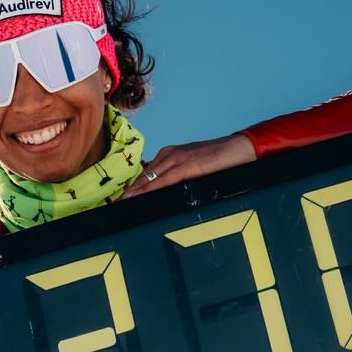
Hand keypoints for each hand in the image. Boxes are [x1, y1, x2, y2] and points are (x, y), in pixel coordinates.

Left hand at [122, 131, 255, 197]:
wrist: (238, 148)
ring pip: (150, 176)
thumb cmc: (218, 160)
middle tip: (114, 203)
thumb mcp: (194, 167)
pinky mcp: (187, 165)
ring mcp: (177, 158)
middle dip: (128, 189)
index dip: (132, 185)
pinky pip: (164, 179)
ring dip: (134, 190)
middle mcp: (170, 153)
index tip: (120, 197)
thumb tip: (165, 188)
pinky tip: (140, 196)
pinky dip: (150, 188)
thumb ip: (178, 175)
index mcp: (170, 153)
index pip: (146, 171)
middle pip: (143, 174)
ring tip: (120, 202)